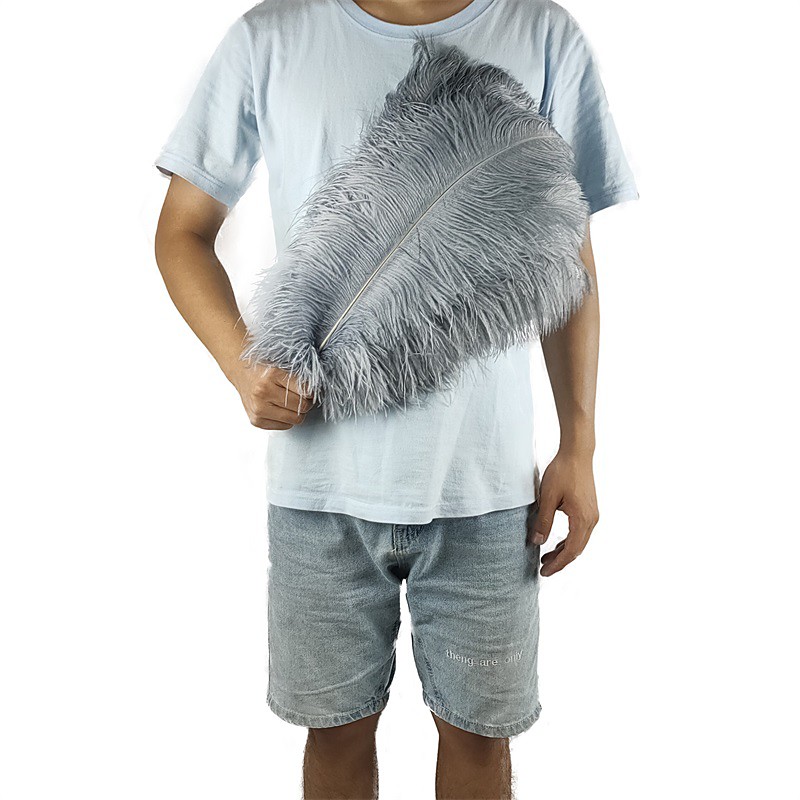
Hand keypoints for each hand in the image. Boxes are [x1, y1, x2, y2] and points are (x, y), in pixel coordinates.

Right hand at [232, 361, 313, 430]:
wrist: (241, 372)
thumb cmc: (265, 368)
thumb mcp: (283, 365)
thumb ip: (300, 378)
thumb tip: (317, 394)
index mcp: (273, 375)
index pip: (306, 391)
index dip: (312, 391)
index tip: (310, 390)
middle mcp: (263, 392)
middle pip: (302, 407)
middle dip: (306, 402)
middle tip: (301, 396)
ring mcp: (259, 409)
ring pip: (295, 419)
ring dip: (297, 412)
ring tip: (291, 402)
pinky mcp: (257, 421)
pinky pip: (285, 426)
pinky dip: (287, 419)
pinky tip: (280, 408)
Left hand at [527, 449, 598, 576]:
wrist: (577, 454)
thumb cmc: (562, 472)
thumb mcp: (547, 497)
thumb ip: (543, 521)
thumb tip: (537, 542)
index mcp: (582, 519)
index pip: (570, 551)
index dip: (557, 564)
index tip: (544, 573)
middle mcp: (591, 520)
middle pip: (576, 550)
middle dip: (560, 561)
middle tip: (543, 570)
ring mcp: (593, 515)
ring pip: (579, 542)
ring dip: (564, 551)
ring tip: (546, 558)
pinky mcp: (590, 509)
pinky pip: (581, 532)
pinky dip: (569, 541)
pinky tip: (556, 542)